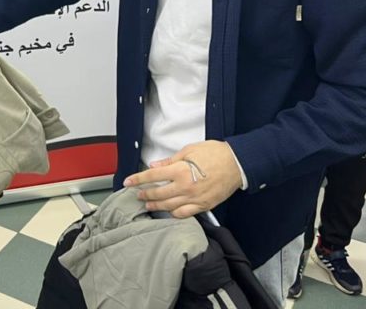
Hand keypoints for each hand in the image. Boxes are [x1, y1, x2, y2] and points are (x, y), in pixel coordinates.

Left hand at [123, 141, 243, 217]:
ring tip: (148, 205)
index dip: (137, 179)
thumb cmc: (215, 153)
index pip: (152, 176)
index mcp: (180, 170)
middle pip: (158, 194)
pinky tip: (169, 212)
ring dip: (156, 206)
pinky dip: (174, 214)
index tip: (128, 182)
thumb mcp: (189, 150)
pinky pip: (185, 214)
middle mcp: (185, 186)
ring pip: (169, 206)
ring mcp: (194, 198)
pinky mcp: (203, 205)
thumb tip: (155, 165)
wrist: (236, 163)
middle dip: (144, 195)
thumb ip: (170, 160)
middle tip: (137, 195)